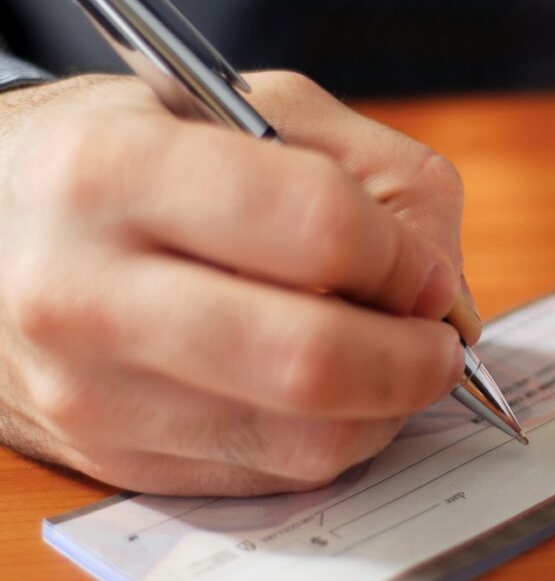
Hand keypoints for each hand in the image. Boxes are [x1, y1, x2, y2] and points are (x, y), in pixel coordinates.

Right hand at [0, 72, 475, 494]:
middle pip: (309, 358)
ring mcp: (95, 395)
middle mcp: (88, 293)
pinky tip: (325, 390)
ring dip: (384, 406)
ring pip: (304, 438)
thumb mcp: (240, 106)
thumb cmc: (127, 157)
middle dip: (414, 358)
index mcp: (116, 172)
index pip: (315, 226)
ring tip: (387, 360)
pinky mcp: (118, 461)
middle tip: (437, 341)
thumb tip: (441, 287)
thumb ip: (371, 171)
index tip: (423, 271)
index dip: (401, 256)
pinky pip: (273, 473)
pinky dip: (332, 436)